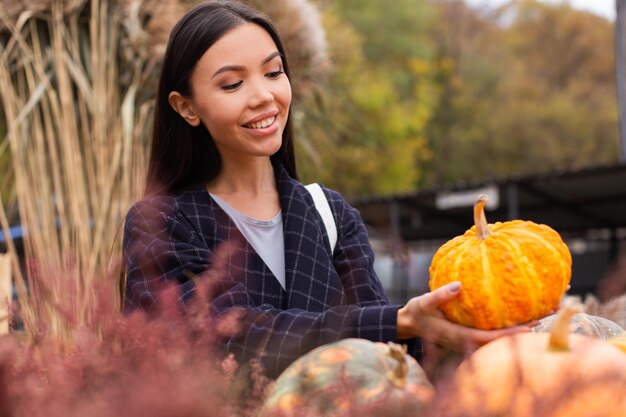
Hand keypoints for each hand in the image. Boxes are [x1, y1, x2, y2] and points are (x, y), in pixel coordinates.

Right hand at [396, 282, 532, 351]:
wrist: (409, 324)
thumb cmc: (417, 313)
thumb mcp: (424, 302)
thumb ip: (440, 295)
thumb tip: (459, 285)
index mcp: (459, 337)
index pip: (489, 339)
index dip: (509, 335)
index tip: (527, 328)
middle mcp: (468, 342)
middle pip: (500, 342)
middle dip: (521, 333)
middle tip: (544, 320)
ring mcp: (469, 341)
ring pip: (498, 339)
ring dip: (517, 330)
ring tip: (539, 316)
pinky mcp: (469, 336)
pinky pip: (492, 333)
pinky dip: (506, 327)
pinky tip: (517, 314)